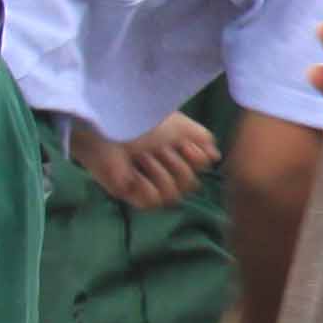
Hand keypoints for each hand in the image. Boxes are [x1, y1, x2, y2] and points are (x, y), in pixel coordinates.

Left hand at [71, 111, 219, 210]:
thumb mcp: (178, 124)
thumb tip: (215, 156)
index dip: (196, 159)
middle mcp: (164, 168)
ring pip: (172, 195)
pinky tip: (134, 173)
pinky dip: (146, 187)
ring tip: (141, 159)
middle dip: (176, 165)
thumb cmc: (139, 120)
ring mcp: (147, 183)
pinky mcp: (130, 194)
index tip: (185, 146)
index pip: (199, 168)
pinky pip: (151, 202)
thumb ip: (201, 137)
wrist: (107, 125)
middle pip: (190, 184)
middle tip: (156, 150)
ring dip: (159, 174)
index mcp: (175, 151)